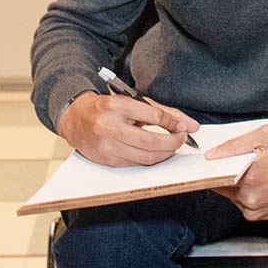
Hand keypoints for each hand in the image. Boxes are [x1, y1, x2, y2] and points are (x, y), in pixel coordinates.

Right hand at [59, 91, 198, 167]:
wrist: (76, 118)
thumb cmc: (107, 108)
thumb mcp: (133, 102)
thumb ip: (163, 112)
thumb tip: (190, 125)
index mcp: (117, 106)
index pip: (154, 117)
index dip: (173, 123)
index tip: (182, 126)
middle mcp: (110, 127)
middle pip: (151, 142)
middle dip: (173, 143)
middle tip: (181, 139)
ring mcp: (106, 146)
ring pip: (145, 157)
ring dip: (164, 154)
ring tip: (170, 146)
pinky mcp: (106, 160)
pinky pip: (135, 164)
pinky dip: (149, 159)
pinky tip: (154, 152)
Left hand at [207, 127, 267, 221]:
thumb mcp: (266, 137)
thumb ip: (235, 143)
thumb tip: (213, 154)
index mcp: (249, 177)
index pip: (215, 172)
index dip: (215, 164)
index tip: (215, 160)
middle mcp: (249, 197)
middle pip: (221, 183)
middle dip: (226, 172)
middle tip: (241, 163)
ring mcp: (252, 209)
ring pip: (229, 194)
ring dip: (234, 183)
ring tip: (254, 173)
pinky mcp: (256, 216)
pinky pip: (239, 202)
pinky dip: (244, 193)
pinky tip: (258, 183)